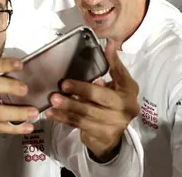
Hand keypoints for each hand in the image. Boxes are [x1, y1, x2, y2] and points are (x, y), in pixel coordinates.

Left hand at [46, 42, 139, 162]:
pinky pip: (79, 125)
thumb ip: (114, 65)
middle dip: (78, 93)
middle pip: (97, 101)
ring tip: (52, 100)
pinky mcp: (101, 137)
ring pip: (86, 115)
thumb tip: (109, 44)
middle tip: (60, 88)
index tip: (68, 81)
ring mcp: (113, 126)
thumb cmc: (118, 101)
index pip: (108, 88)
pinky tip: (52, 113)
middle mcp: (124, 112)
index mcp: (129, 95)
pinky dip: (64, 119)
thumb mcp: (122, 83)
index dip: (88, 84)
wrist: (116, 132)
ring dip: (67, 107)